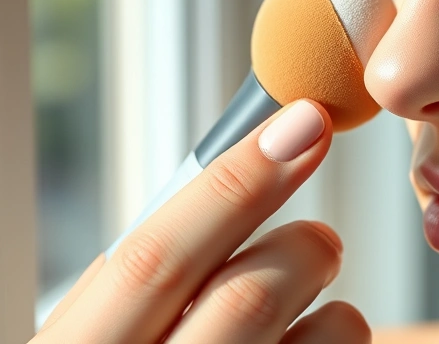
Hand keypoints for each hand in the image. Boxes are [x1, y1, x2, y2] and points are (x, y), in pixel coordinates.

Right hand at [32, 99, 370, 343]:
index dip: (235, 183)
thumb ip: (146, 285)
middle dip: (303, 246)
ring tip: (311, 316)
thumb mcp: (99, 339)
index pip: (156, 259)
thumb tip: (238, 177)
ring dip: (335, 308)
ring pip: (328, 334)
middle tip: (319, 242)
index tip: (303, 121)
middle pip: (251, 295)